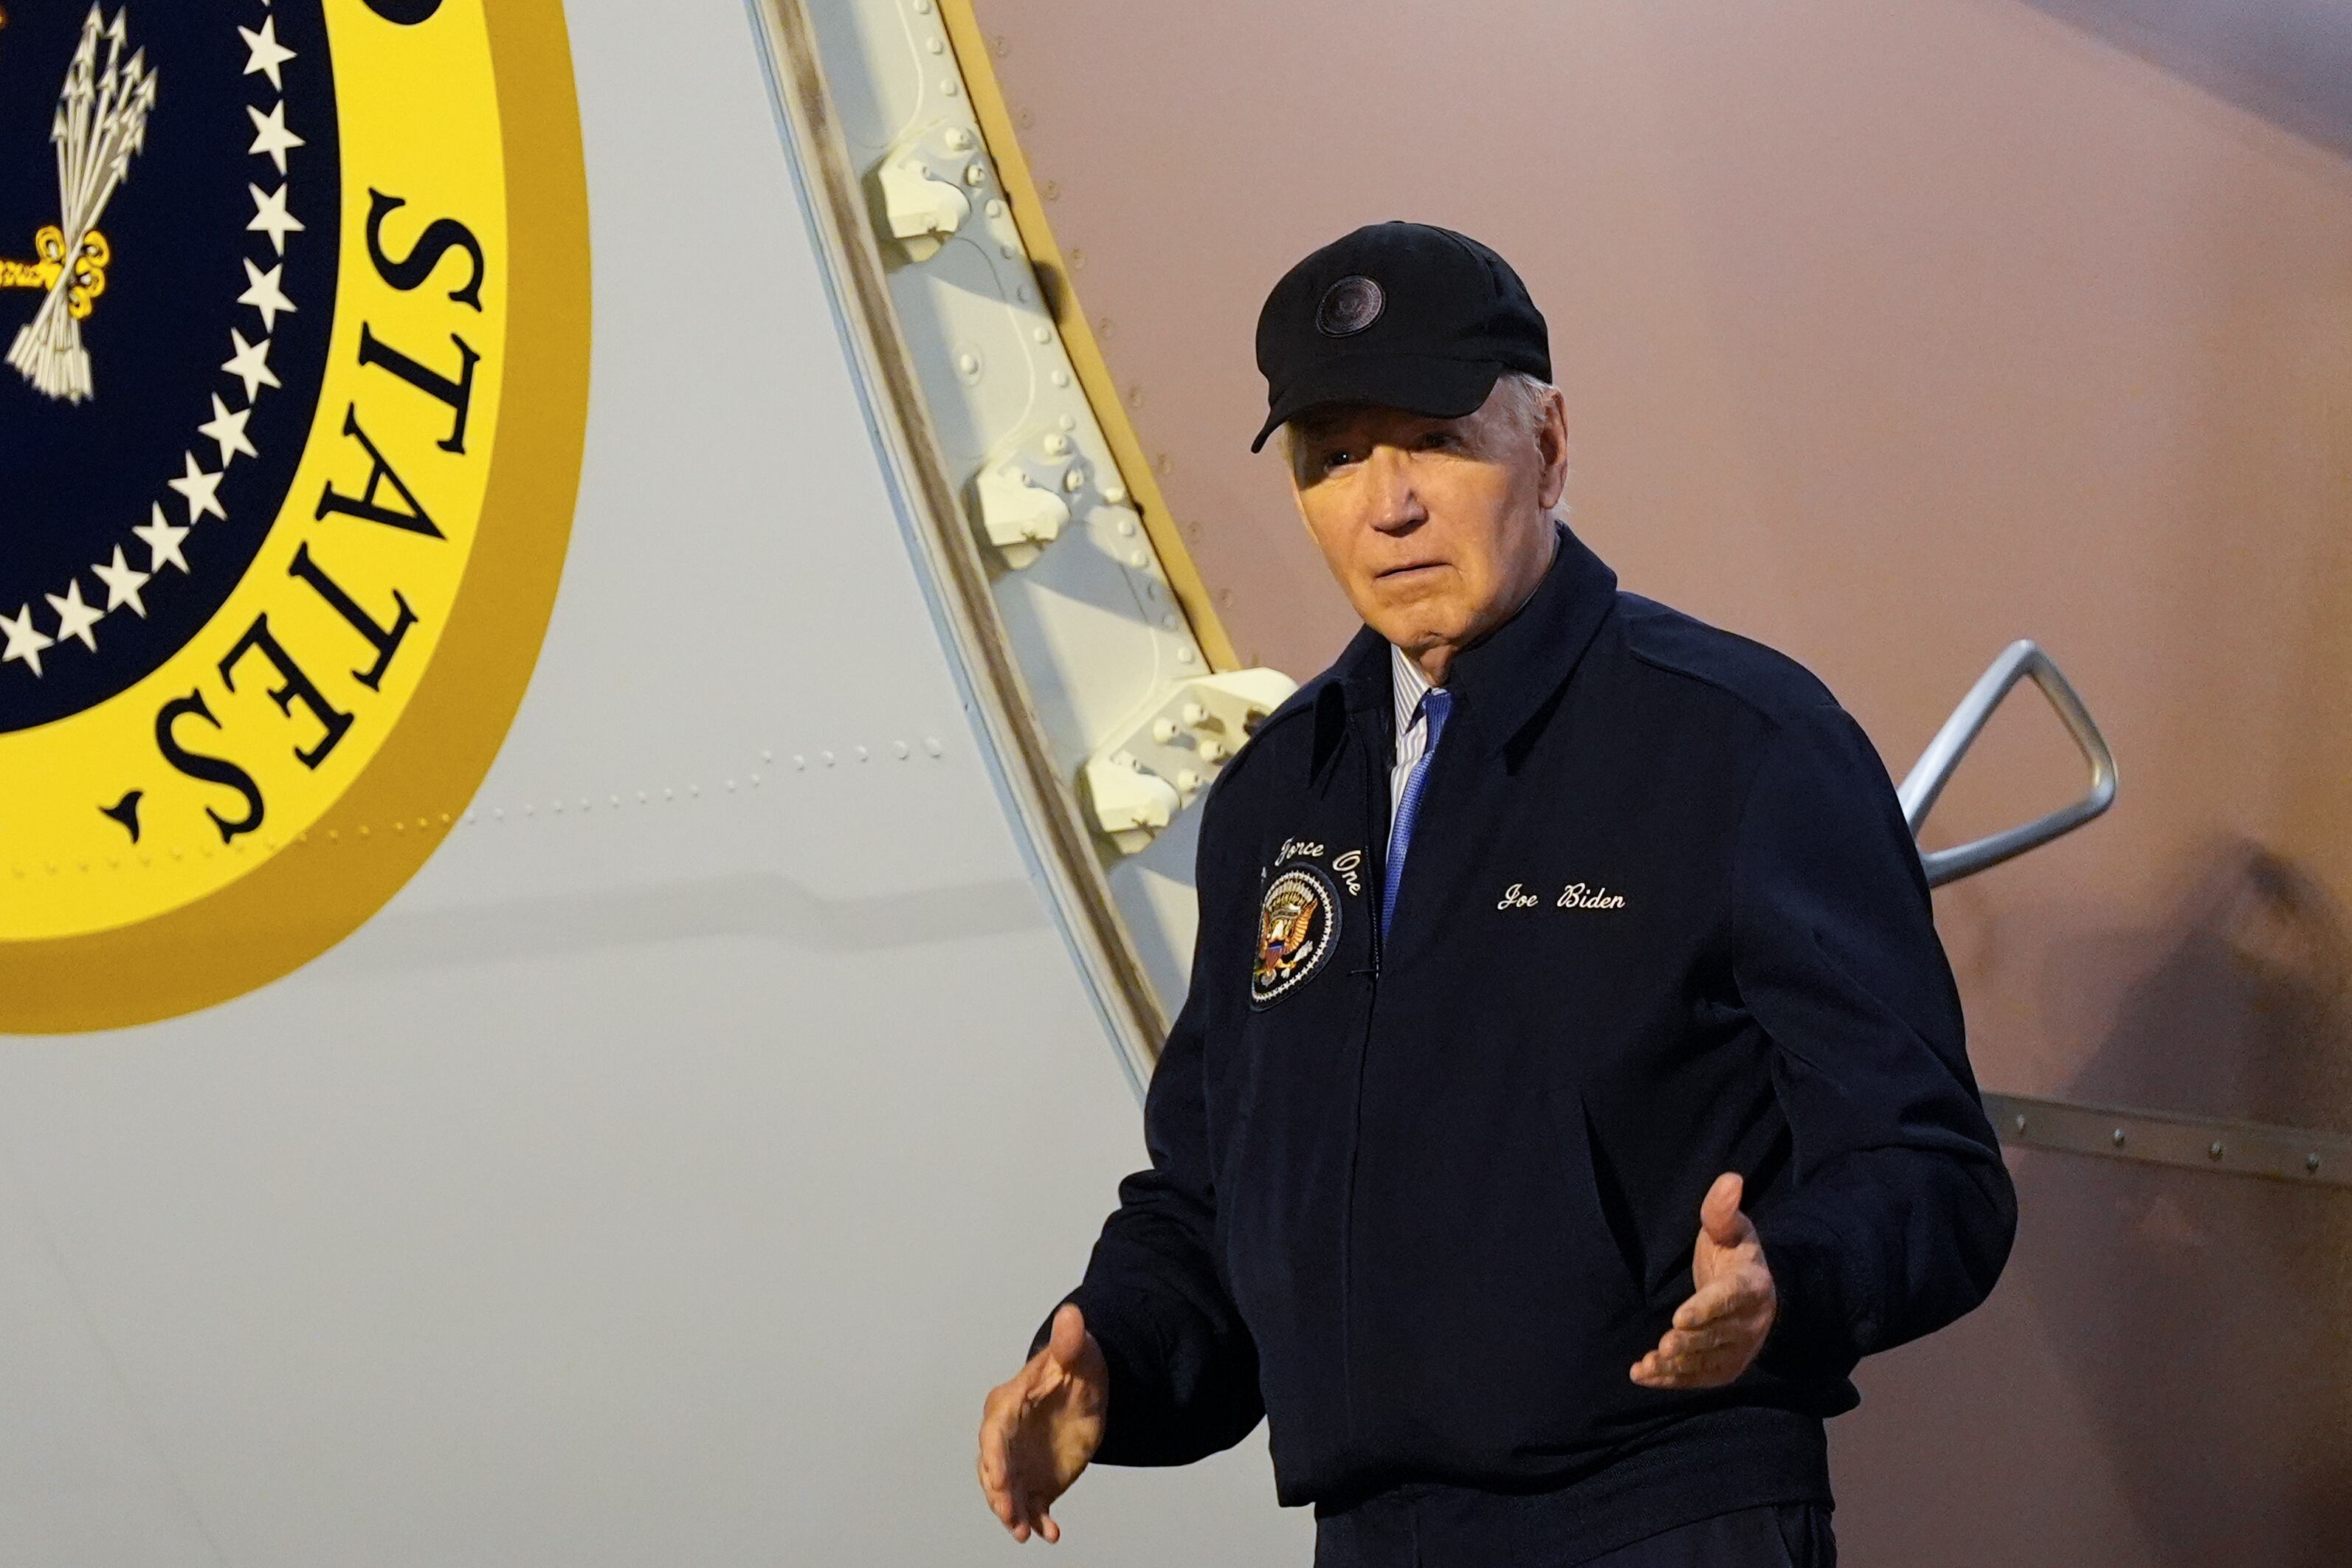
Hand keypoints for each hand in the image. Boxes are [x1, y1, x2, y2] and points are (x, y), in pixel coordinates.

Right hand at [977, 1302, 1108, 1542]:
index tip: (1002, 1479)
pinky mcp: (1035, 1480)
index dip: (996, 1458)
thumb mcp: (1078, 1354)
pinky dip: (1038, 1520)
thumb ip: (1070, 1341)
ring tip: (1025, 1532)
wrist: (1087, 1390)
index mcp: (1008, 1404)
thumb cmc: (1074, 1366)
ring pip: (1007, 1492)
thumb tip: (1071, 1314)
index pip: (995, 1434)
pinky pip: (1032, 1504)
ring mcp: (1018, 1461)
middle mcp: (1006, 1437)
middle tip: (1010, 1516)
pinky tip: (1050, 1532)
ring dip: (1013, 1513)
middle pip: (993, 1468)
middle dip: (999, 1493)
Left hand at [1630, 1171, 1777, 1389]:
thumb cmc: (1734, 1255)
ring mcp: (1739, 1349)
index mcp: (1751, 1285)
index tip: (1680, 1317)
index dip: (1706, 1309)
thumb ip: (1722, 1210)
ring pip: (1708, 1362)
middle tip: (1664, 1345)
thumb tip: (1730, 1179)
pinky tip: (1644, 1375)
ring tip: (1649, 1364)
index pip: (1729, 1299)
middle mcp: (1750, 1323)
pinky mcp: (1725, 1368)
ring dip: (1679, 1366)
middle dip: (1691, 1343)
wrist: (1758, 1292)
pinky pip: (1699, 1378)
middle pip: (1718, 1336)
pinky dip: (1672, 1380)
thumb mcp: (1731, 1229)